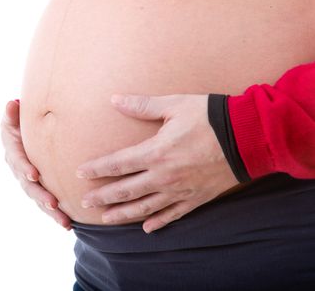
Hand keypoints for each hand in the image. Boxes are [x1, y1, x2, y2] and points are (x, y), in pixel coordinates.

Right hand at [1, 99, 70, 229]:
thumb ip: (13, 113)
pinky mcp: (40, 189)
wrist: (28, 134)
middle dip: (40, 195)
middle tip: (53, 202)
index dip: (24, 168)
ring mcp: (29, 182)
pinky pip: (46, 203)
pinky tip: (68, 224)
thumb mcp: (14, 117)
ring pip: (38, 199)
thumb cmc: (21, 122)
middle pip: (28, 186)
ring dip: (50, 211)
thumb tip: (12, 104)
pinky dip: (56, 214)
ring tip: (64, 221)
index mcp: (13, 151)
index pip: (17, 160)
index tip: (34, 174)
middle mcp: (19, 169)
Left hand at [75, 94, 238, 232]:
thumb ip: (142, 105)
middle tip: (84, 203)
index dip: (97, 168)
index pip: (117, 164)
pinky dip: (160, 222)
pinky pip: (174, 214)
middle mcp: (164, 176)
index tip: (80, 172)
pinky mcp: (197, 198)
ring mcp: (180, 190)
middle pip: (125, 190)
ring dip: (123, 214)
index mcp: (155, 152)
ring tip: (106, 219)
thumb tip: (114, 99)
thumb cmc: (210, 117)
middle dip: (103, 197)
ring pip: (145, 207)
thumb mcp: (174, 105)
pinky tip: (148, 229)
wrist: (248, 136)